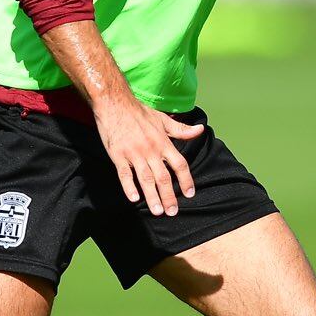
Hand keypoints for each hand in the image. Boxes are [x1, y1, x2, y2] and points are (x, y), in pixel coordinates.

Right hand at [96, 92, 204, 215]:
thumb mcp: (163, 119)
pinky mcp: (118, 155)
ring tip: (158, 211)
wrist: (115, 104)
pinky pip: (124, 174)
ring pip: (146, 179)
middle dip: (169, 196)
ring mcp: (134, 154)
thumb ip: (181, 130)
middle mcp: (151, 150)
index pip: (179, 164)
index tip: (190, 194)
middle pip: (163, 177)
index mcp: (163, 142)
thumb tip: (200, 131)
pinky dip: (129, 187)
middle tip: (173, 212)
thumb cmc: (139, 112)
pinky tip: (134, 199)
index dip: (186, 180)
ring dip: (152, 197)